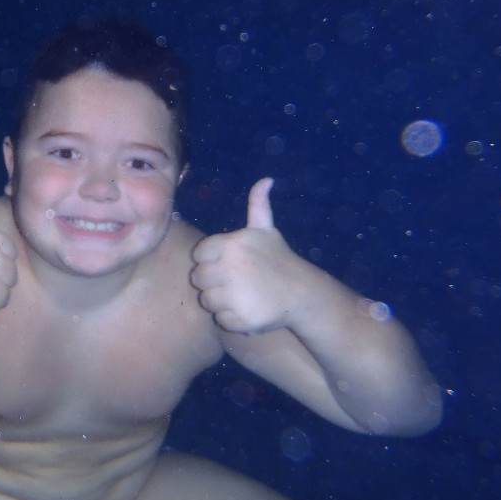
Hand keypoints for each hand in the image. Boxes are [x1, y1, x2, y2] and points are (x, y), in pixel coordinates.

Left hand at [191, 178, 312, 333]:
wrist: (302, 293)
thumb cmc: (278, 259)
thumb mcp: (266, 229)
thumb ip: (258, 204)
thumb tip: (266, 179)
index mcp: (231, 245)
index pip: (199, 255)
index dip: (211, 260)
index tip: (230, 263)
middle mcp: (231, 268)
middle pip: (198, 278)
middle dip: (213, 281)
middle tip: (236, 281)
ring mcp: (235, 294)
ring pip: (207, 301)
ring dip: (221, 301)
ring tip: (242, 295)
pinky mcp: (241, 318)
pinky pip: (221, 320)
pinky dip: (231, 319)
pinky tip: (248, 309)